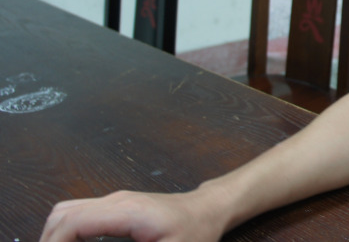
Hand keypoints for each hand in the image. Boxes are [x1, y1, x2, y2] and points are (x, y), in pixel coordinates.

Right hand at [41, 190, 225, 241]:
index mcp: (126, 212)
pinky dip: (67, 230)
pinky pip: (80, 212)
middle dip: (49, 241)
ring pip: (67, 211)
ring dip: (56, 235)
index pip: (72, 222)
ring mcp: (115, 200)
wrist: (209, 209)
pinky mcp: (117, 206)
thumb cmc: (196, 232)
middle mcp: (116, 201)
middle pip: (62, 215)